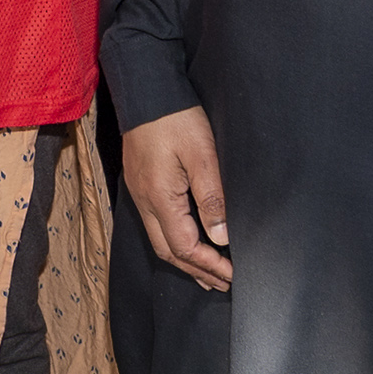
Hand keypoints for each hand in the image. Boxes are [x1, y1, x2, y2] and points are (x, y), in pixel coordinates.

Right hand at [123, 106, 232, 293]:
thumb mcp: (203, 155)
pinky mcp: (140, 182)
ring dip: (184, 260)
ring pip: (159, 240)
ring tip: (206, 273)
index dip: (210, 265)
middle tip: (223, 283)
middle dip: (197, 271)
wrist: (145, 90)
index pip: (185, 247)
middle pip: (168, 252)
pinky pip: (154, 224)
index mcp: (160, 198)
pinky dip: (173, 241)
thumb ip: (212, 198)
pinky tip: (185, 240)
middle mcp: (145, 201)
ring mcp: (139, 192)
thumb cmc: (175, 118)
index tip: (233, 275)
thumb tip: (221, 237)